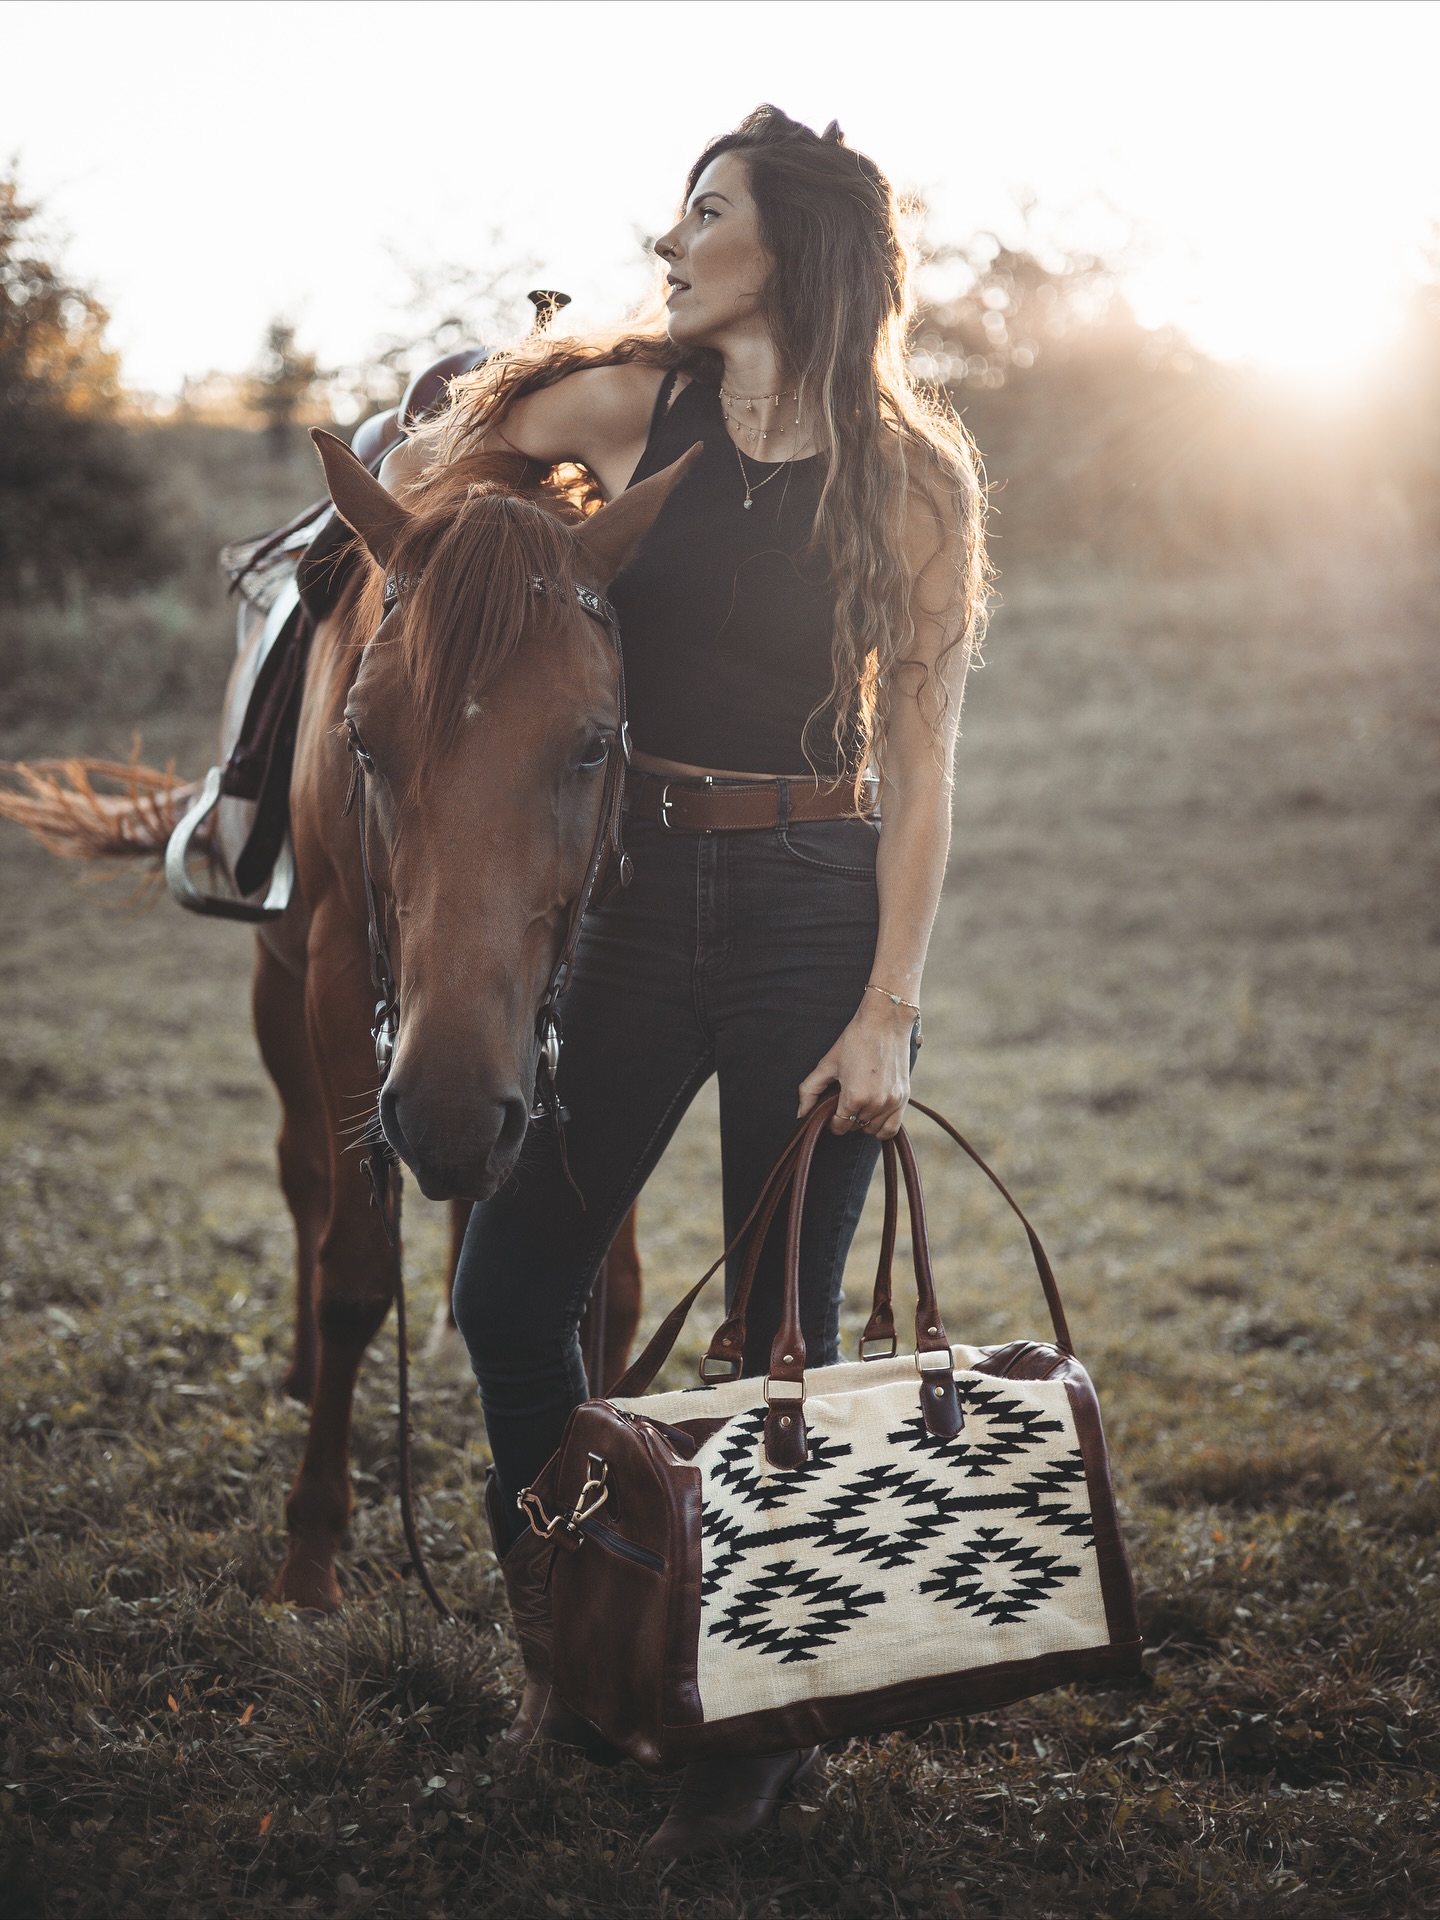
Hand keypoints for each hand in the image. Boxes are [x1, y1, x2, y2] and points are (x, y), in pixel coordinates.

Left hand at [797, 993, 915, 1138]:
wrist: (885, 1021)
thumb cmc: (855, 1040)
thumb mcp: (827, 1064)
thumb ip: (809, 1091)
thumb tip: (800, 1114)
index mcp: (855, 1097)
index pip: (839, 1126)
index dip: (830, 1120)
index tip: (829, 1110)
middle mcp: (875, 1104)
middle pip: (854, 1127)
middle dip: (846, 1118)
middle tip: (843, 1099)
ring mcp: (892, 1102)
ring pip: (872, 1129)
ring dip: (862, 1122)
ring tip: (858, 1103)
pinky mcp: (904, 1098)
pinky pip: (892, 1129)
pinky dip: (880, 1127)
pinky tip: (873, 1114)